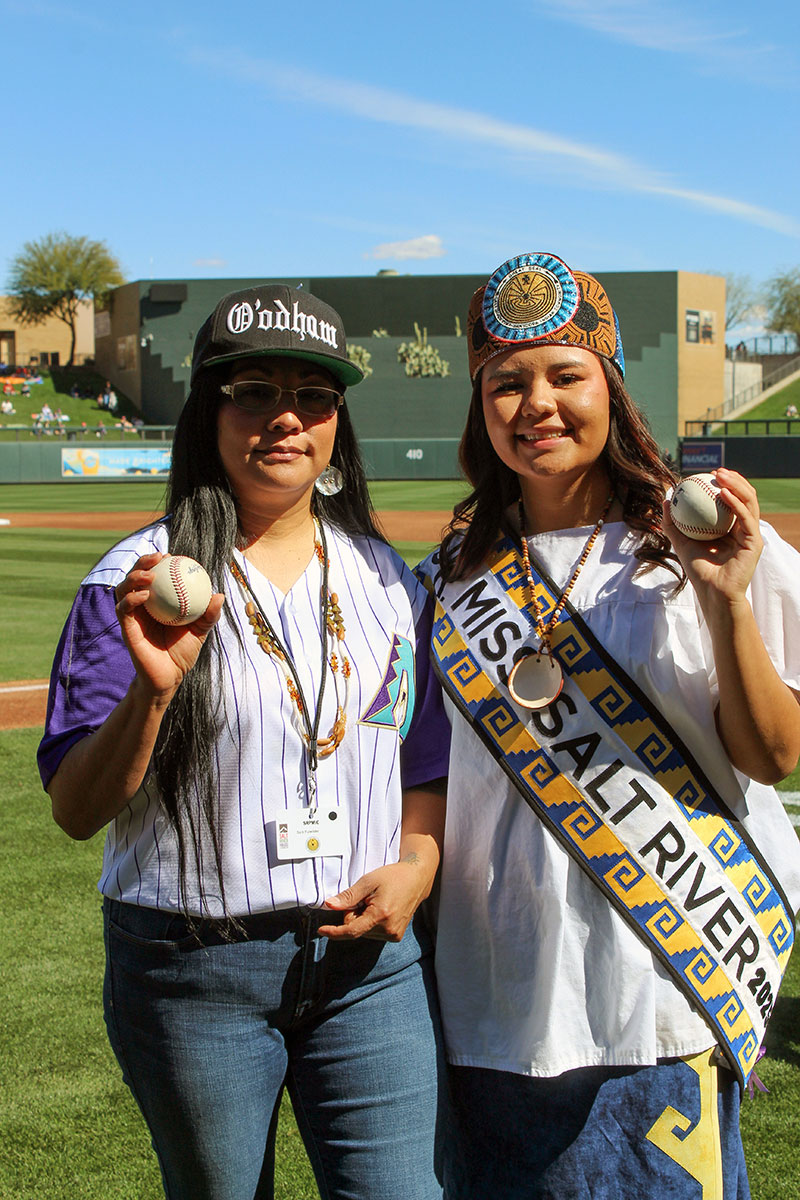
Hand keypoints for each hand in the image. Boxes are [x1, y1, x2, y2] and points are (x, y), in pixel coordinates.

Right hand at [115, 554, 224, 699]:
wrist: (169, 677)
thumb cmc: (183, 653)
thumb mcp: (200, 631)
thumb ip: (209, 614)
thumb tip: (219, 595)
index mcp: (156, 602)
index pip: (153, 576)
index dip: (158, 562)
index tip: (171, 555)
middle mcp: (141, 606)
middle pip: (135, 576)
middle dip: (142, 561)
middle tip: (158, 557)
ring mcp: (132, 616)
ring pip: (124, 589)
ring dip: (134, 577)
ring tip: (149, 574)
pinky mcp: (126, 628)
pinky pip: (124, 610)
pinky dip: (132, 599)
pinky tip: (145, 595)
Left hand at [319, 855, 434, 941]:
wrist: (416, 878)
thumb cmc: (392, 876)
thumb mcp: (368, 881)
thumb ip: (348, 896)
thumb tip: (329, 905)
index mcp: (380, 915)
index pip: (351, 931)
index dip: (334, 932)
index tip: (321, 931)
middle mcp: (388, 929)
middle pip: (355, 929)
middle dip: (354, 915)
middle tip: (366, 898)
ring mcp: (393, 935)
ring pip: (363, 932)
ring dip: (363, 919)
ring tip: (376, 902)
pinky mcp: (396, 936)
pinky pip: (372, 933)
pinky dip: (371, 922)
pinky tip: (381, 910)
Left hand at [662, 469, 762, 610]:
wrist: (712, 592)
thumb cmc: (698, 569)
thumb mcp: (681, 542)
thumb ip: (672, 522)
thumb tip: (665, 498)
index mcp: (731, 526)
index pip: (731, 499)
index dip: (723, 482)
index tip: (707, 473)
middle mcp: (744, 528)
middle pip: (744, 496)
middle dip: (733, 478)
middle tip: (716, 470)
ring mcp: (751, 534)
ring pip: (749, 502)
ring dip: (737, 485)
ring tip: (721, 475)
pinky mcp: (755, 542)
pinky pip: (746, 518)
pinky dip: (736, 503)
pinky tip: (724, 493)